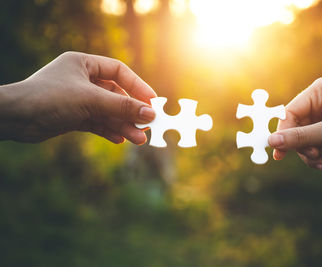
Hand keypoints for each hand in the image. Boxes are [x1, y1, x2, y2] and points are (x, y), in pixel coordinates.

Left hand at [0, 51, 155, 143]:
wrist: (15, 118)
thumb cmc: (49, 97)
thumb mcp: (91, 100)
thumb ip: (121, 107)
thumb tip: (150, 113)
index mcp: (84, 64)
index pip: (119, 71)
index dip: (137, 86)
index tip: (152, 101)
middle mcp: (82, 80)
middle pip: (115, 95)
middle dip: (131, 112)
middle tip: (147, 126)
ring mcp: (78, 99)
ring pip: (107, 112)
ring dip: (123, 125)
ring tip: (138, 139)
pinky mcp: (73, 116)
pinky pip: (97, 122)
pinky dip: (108, 130)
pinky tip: (120, 139)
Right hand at [268, 77, 321, 170]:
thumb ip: (300, 137)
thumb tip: (271, 142)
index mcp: (319, 91)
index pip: (290, 112)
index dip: (283, 132)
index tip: (278, 152)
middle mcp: (318, 101)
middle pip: (293, 127)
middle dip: (301, 146)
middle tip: (311, 157)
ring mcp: (321, 116)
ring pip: (300, 138)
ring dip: (308, 154)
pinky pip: (309, 144)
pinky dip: (315, 156)